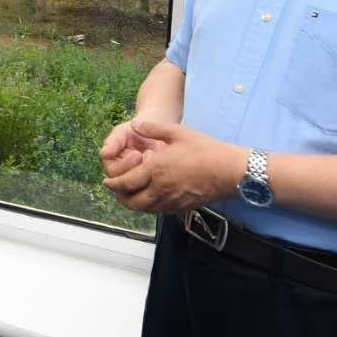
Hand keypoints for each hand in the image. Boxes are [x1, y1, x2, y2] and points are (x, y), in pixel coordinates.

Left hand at [101, 120, 243, 214]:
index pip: (125, 183)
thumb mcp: (177, 132)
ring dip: (133, 203)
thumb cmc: (205, 150)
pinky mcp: (182, 207)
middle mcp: (160, 189)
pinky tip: (151, 198)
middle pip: (131, 201)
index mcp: (155, 170)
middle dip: (120, 196)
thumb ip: (154, 128)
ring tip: (130, 195)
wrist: (229, 171)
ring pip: (144, 209)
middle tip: (116, 190)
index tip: (107, 182)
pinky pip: (159, 211)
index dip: (113, 184)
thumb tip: (136, 125)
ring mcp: (171, 200)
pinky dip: (150, 207)